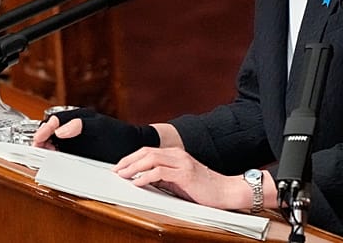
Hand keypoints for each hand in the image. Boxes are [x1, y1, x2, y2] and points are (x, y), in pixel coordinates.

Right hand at [31, 107, 159, 162]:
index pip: (55, 119)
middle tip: (39, 148)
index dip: (45, 129)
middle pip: (51, 129)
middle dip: (42, 137)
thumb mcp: (100, 128)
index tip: (40, 139)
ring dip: (47, 146)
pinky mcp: (78, 149)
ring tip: (46, 154)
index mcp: (79, 116)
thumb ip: (80, 126)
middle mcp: (75, 125)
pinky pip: (61, 149)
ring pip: (53, 139)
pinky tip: (54, 158)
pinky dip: (54, 153)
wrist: (132, 145)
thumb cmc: (119, 134)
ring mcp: (75, 137)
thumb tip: (60, 130)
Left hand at [113, 147, 250, 210]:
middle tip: (116, 170)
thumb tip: (144, 179)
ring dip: (133, 167)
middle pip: (146, 152)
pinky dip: (145, 177)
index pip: (148, 151)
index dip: (132, 157)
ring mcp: (182, 163)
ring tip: (122, 175)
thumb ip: (164, 177)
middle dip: (128, 161)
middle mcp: (178, 155)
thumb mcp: (180, 180)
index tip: (120, 166)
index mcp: (176, 154)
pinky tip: (137, 182)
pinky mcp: (185, 174)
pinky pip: (160, 172)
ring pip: (151, 159)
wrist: (226, 191)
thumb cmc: (204, 188)